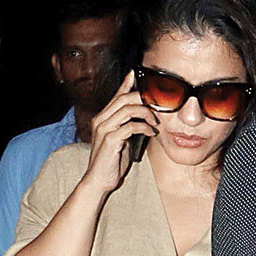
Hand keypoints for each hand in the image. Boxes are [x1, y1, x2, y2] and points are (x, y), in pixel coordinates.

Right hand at [81, 71, 157, 194]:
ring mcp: (104, 129)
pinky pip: (130, 126)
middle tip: (157, 106)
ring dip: (146, 114)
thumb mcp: (120, 141)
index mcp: (102, 118)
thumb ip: (127, 128)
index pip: (116, 96)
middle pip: (123, 99)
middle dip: (143, 99)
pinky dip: (144, 128)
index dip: (126, 84)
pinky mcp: (111, 140)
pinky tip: (151, 134)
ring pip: (127, 110)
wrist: (98, 181)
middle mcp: (101, 120)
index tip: (137, 74)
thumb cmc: (111, 162)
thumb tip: (144, 121)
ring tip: (156, 123)